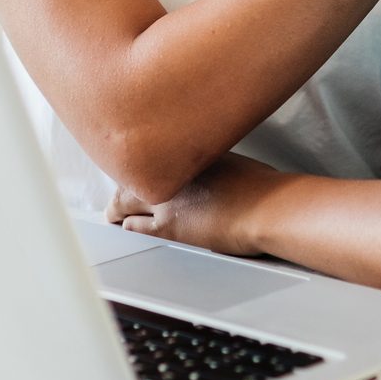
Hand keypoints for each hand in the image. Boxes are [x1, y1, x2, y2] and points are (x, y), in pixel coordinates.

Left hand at [106, 153, 281, 255]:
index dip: (139, 163)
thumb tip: (212, 174)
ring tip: (112, 211)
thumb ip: (214, 165)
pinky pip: (136, 226)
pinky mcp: (170, 225)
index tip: (134, 165)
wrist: (269, 207)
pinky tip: (123, 227)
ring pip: (126, 199)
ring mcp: (169, 198)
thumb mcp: (235, 162)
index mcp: (191, 152)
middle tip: (114, 190)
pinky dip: (127, 225)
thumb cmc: (264, 187)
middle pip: (133, 173)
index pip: (152, 155)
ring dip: (117, 206)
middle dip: (120, 182)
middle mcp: (175, 171)